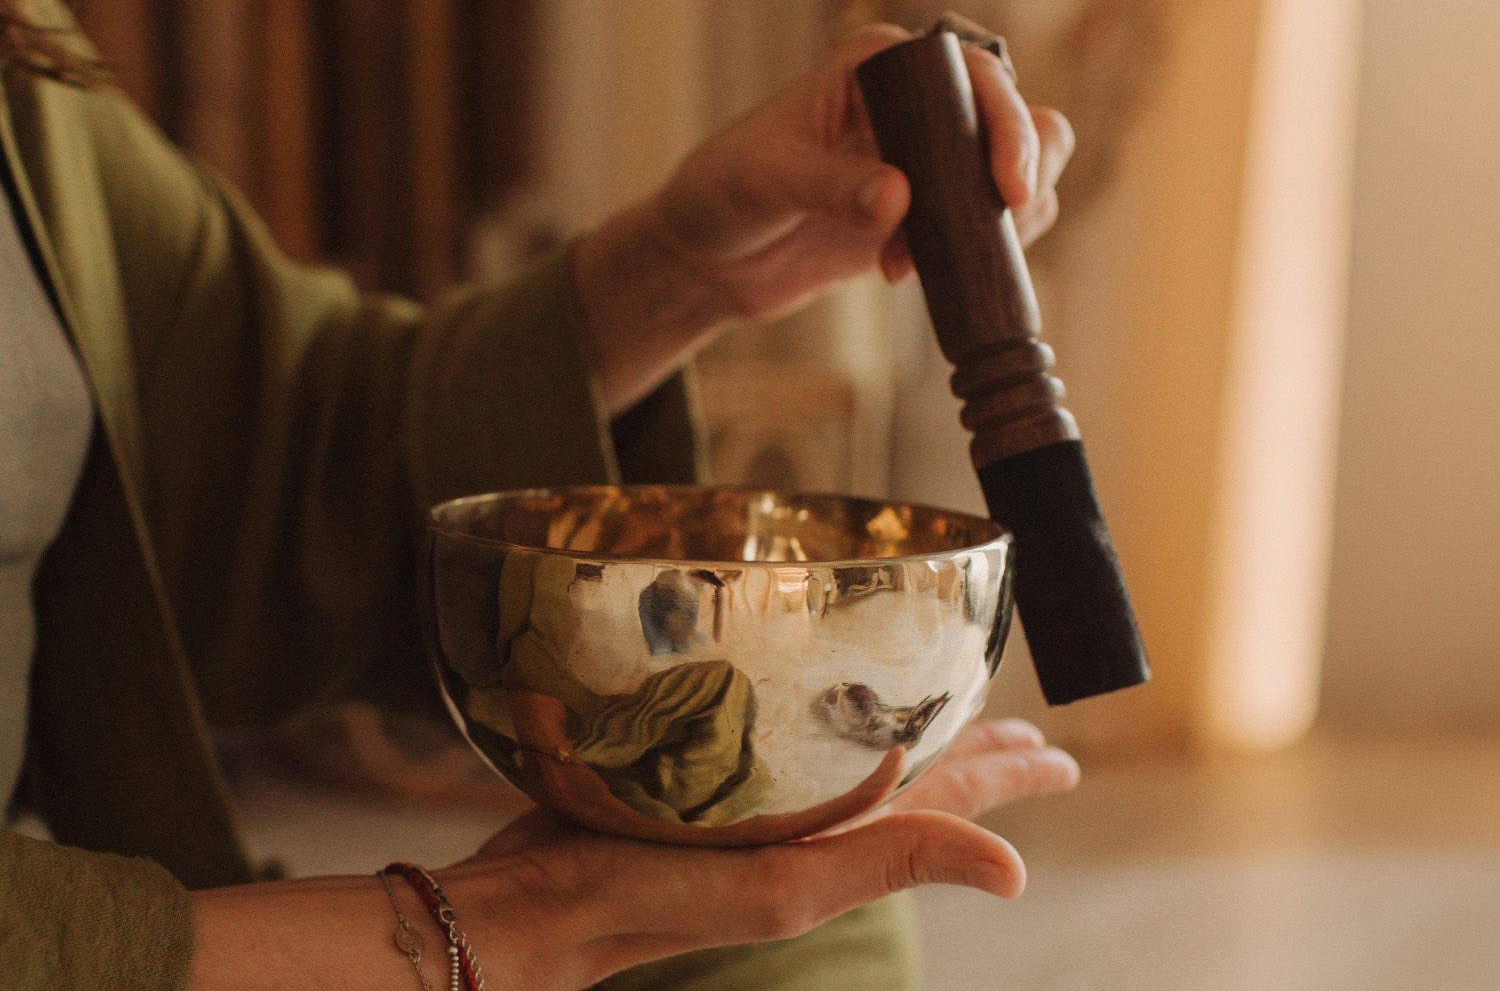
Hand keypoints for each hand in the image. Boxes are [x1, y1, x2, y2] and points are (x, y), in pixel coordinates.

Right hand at [435, 718, 1078, 990]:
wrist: (532, 907)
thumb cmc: (647, 896)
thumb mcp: (783, 888)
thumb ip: (892, 860)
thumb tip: (1015, 871)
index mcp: (838, 844)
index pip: (949, 801)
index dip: (1009, 778)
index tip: (1061, 757)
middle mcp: (808, 823)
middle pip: (913, 779)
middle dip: (972, 758)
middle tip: (1022, 734)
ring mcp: (758, 806)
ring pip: (853, 760)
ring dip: (906, 740)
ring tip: (940, 717)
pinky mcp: (704, 782)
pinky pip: (790, 748)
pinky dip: (820, 728)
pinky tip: (810, 714)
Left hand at [575, 24, 1075, 413]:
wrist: (706, 258)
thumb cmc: (720, 196)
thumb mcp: (764, 183)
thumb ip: (826, 187)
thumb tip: (897, 200)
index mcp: (877, 66)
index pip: (974, 74)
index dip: (1007, 124)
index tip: (1006, 188)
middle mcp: (913, 105)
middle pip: (1016, 120)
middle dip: (1018, 177)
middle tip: (988, 229)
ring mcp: (924, 162)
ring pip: (1013, 176)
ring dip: (997, 224)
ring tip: (922, 260)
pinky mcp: (925, 215)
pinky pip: (987, 226)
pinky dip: (980, 253)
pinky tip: (917, 273)